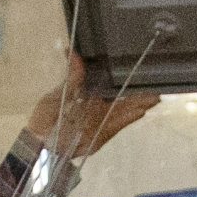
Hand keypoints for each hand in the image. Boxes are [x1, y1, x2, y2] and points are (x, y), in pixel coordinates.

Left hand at [27, 57, 158, 157]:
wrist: (41, 144)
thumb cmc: (46, 119)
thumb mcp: (57, 95)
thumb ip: (70, 76)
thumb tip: (72, 52)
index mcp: (87, 96)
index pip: (108, 84)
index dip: (122, 78)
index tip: (136, 69)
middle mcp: (98, 108)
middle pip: (121, 98)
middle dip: (138, 93)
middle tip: (156, 85)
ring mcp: (101, 122)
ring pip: (123, 111)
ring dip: (139, 104)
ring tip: (155, 97)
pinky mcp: (102, 135)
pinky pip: (118, 125)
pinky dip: (129, 119)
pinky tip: (142, 112)